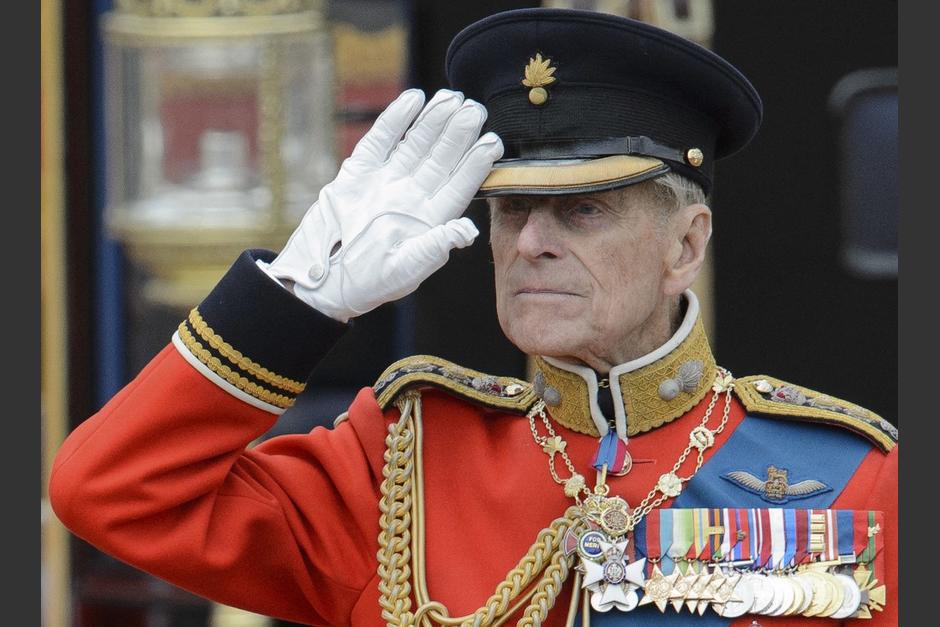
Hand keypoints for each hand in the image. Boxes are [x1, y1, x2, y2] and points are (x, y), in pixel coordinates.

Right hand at [259, 88, 502, 321]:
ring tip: (452, 97)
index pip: (459, 186)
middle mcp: (411, 197)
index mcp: (428, 220)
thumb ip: (434, 249)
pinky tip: (413, 99)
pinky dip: (396, 119)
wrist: (320, 280)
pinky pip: (381, 141)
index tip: (494, 141)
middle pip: (440, 158)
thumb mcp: (403, 271)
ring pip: (415, 144)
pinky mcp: (358, 173)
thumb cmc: (366, 283)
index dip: (476, 164)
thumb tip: (467, 231)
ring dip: (434, 120)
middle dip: (458, 133)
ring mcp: (385, 182)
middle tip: (476, 108)